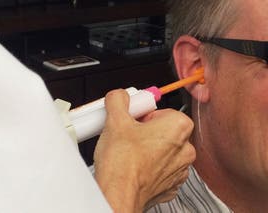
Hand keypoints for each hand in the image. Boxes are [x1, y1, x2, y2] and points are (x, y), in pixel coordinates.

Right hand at [94, 89, 195, 212]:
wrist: (119, 195)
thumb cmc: (122, 163)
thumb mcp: (115, 120)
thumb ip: (118, 100)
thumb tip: (119, 96)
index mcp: (178, 127)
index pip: (163, 110)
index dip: (144, 114)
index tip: (132, 119)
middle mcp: (185, 149)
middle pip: (164, 129)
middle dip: (145, 129)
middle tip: (127, 133)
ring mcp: (179, 169)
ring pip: (163, 149)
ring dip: (147, 148)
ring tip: (128, 151)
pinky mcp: (170, 184)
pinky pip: (161, 168)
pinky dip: (149, 165)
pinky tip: (133, 166)